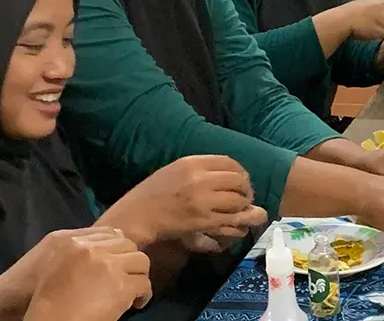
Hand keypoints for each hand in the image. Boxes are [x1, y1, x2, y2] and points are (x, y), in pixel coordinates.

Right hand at [20, 228, 151, 320]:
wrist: (29, 316)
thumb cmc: (31, 297)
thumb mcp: (48, 263)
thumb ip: (73, 253)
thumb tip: (100, 253)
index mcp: (69, 240)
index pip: (108, 232)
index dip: (118, 247)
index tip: (120, 261)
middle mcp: (89, 248)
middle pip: (126, 244)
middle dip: (130, 260)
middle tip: (129, 276)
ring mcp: (105, 265)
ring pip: (139, 262)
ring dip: (138, 276)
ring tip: (134, 291)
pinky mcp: (118, 286)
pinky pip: (141, 284)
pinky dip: (142, 294)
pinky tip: (136, 302)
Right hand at [102, 155, 266, 247]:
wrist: (138, 215)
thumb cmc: (154, 192)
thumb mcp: (175, 170)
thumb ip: (200, 168)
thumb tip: (229, 174)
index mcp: (191, 162)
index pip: (228, 162)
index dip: (240, 171)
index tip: (241, 180)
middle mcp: (199, 179)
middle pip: (237, 180)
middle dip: (246, 189)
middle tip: (245, 198)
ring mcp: (203, 200)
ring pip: (238, 200)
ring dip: (245, 206)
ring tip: (243, 210)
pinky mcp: (204, 220)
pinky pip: (231, 218)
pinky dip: (240, 220)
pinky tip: (239, 222)